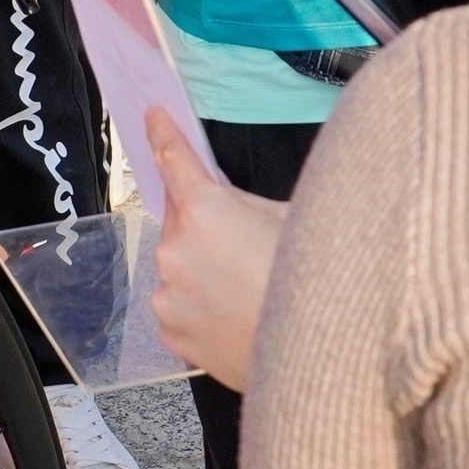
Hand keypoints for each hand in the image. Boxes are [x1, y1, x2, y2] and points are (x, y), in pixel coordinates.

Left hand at [144, 108, 286, 391]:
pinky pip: (179, 308)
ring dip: (202, 271)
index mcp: (205, 209)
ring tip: (248, 291)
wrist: (318, 353)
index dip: (163, 133)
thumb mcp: (291, 218)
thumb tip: (235, 201)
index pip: (173, 158)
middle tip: (248, 248)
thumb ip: (248, 204)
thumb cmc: (311, 279)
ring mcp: (168, 295)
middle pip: (182, 222)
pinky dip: (199, 308)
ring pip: (179, 268)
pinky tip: (235, 316)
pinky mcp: (171, 334)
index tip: (151, 115)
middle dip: (206, 226)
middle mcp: (175, 249)